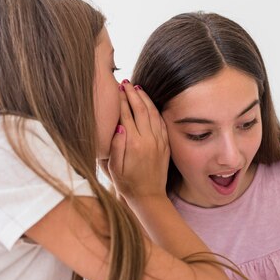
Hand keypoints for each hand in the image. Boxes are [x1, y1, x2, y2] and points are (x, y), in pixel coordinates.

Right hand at [104, 81, 169, 202]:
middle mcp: (148, 140)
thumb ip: (115, 147)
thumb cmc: (127, 184)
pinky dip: (156, 110)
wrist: (149, 196)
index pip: (126, 115)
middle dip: (133, 94)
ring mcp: (159, 142)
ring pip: (153, 114)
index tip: (116, 89)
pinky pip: (162, 123)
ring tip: (138, 88)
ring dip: (145, 99)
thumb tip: (118, 127)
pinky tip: (150, 104)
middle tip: (126, 82)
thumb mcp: (113, 169)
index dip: (121, 100)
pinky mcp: (165, 145)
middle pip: (141, 110)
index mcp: (133, 144)